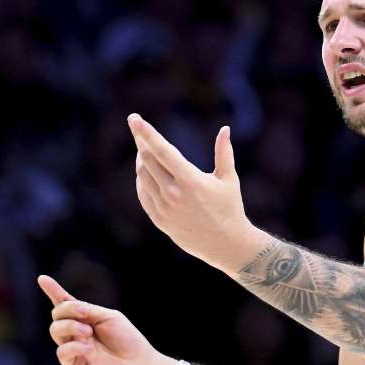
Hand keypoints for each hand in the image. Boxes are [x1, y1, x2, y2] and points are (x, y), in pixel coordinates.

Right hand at [38, 275, 171, 364]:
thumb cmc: (128, 340)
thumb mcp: (108, 317)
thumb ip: (87, 310)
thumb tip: (67, 306)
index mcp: (86, 319)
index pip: (65, 304)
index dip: (53, 291)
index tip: (42, 278)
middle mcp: (76, 333)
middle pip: (57, 315)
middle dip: (68, 310)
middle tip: (86, 315)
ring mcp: (74, 349)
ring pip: (55, 331)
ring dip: (70, 326)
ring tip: (88, 332)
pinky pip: (62, 352)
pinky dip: (74, 346)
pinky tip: (89, 349)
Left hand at [128, 114, 266, 271]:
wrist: (225, 244)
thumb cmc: (229, 208)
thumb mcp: (228, 179)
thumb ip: (224, 152)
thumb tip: (225, 129)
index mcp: (190, 180)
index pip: (163, 151)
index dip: (147, 133)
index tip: (135, 119)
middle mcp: (173, 194)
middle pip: (147, 161)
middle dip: (141, 142)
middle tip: (139, 130)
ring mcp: (164, 208)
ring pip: (142, 177)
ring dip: (141, 161)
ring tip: (145, 151)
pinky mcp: (159, 220)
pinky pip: (143, 195)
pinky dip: (142, 181)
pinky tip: (146, 173)